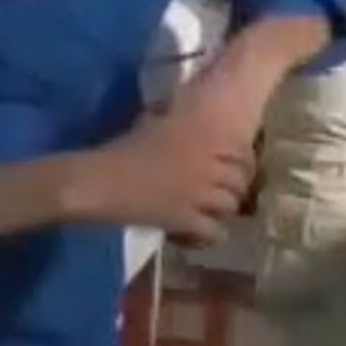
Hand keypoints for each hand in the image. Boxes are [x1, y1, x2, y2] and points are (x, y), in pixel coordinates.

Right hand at [73, 115, 253, 239]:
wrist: (101, 179)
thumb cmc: (122, 146)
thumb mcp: (156, 122)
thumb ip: (178, 119)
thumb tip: (182, 111)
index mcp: (203, 138)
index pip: (244, 154)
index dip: (244, 163)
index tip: (235, 167)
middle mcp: (209, 166)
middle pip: (240, 183)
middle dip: (235, 189)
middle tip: (223, 193)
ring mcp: (199, 195)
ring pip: (230, 207)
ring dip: (222, 211)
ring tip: (210, 212)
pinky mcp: (185, 220)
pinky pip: (213, 232)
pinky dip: (209, 234)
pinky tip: (199, 232)